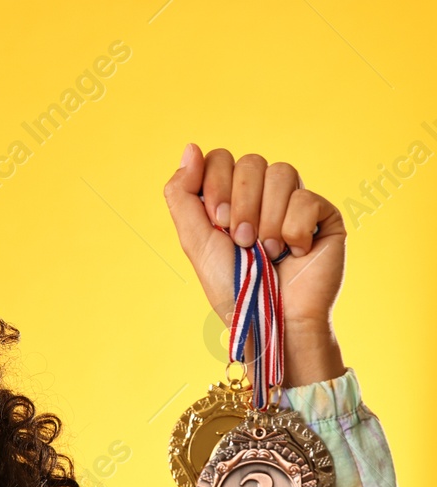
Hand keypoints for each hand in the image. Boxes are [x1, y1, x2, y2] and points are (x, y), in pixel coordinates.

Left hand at [163, 143, 346, 385]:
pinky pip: (307, 198)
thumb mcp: (195, 241)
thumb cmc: (232, 286)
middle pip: (251, 161)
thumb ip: (183, 195)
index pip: (220, 157)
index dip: (215, 185)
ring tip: (266, 251)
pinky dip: (293, 231)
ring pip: (282, 172)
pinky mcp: (324, 214)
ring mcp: (295, 201)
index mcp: (231, 196)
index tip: (215, 223)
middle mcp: (263, 194)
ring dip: (266, 219)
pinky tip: (294, 253)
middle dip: (240, 205)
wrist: (271, 318)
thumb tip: (191, 146)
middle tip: (241, 241)